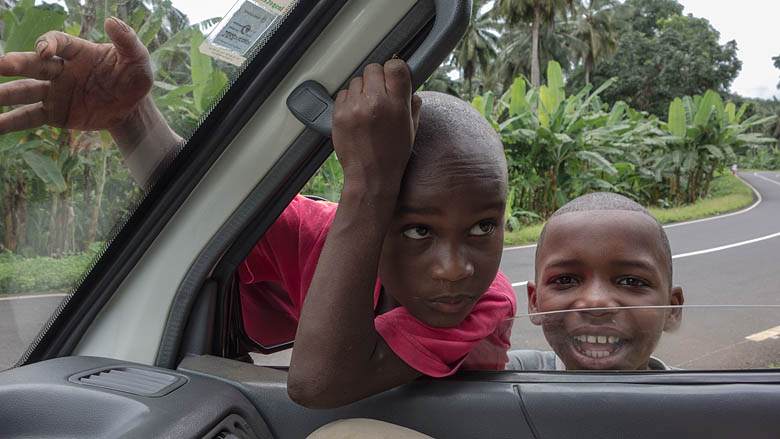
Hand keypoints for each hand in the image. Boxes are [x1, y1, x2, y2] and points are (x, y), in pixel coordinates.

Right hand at [0, 17, 152, 133]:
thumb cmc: (134, 79)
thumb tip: (112, 21)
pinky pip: (29, 117)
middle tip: (0, 64)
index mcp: (78, 52)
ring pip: (24, 90)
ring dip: (4, 93)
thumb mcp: (138, 60)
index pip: (57, 41)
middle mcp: (60, 70)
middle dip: (16, 63)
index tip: (44, 50)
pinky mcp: (54, 114)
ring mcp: (54, 92)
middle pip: (34, 64)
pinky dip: (10, 122)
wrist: (133, 110)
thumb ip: (128, 41)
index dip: (48, 43)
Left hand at [331, 59, 421, 187]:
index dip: (394, 69)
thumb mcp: (411, 128)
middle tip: (379, 94)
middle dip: (377, 79)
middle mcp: (376, 102)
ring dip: (362, 90)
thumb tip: (408, 86)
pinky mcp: (339, 113)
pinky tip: (356, 115)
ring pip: (357, 80)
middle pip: (374, 68)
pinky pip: (343, 93)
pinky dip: (349, 100)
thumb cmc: (393, 154)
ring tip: (367, 108)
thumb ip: (412, 103)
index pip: (395, 66)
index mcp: (397, 104)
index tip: (393, 77)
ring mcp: (355, 107)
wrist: (371, 176)